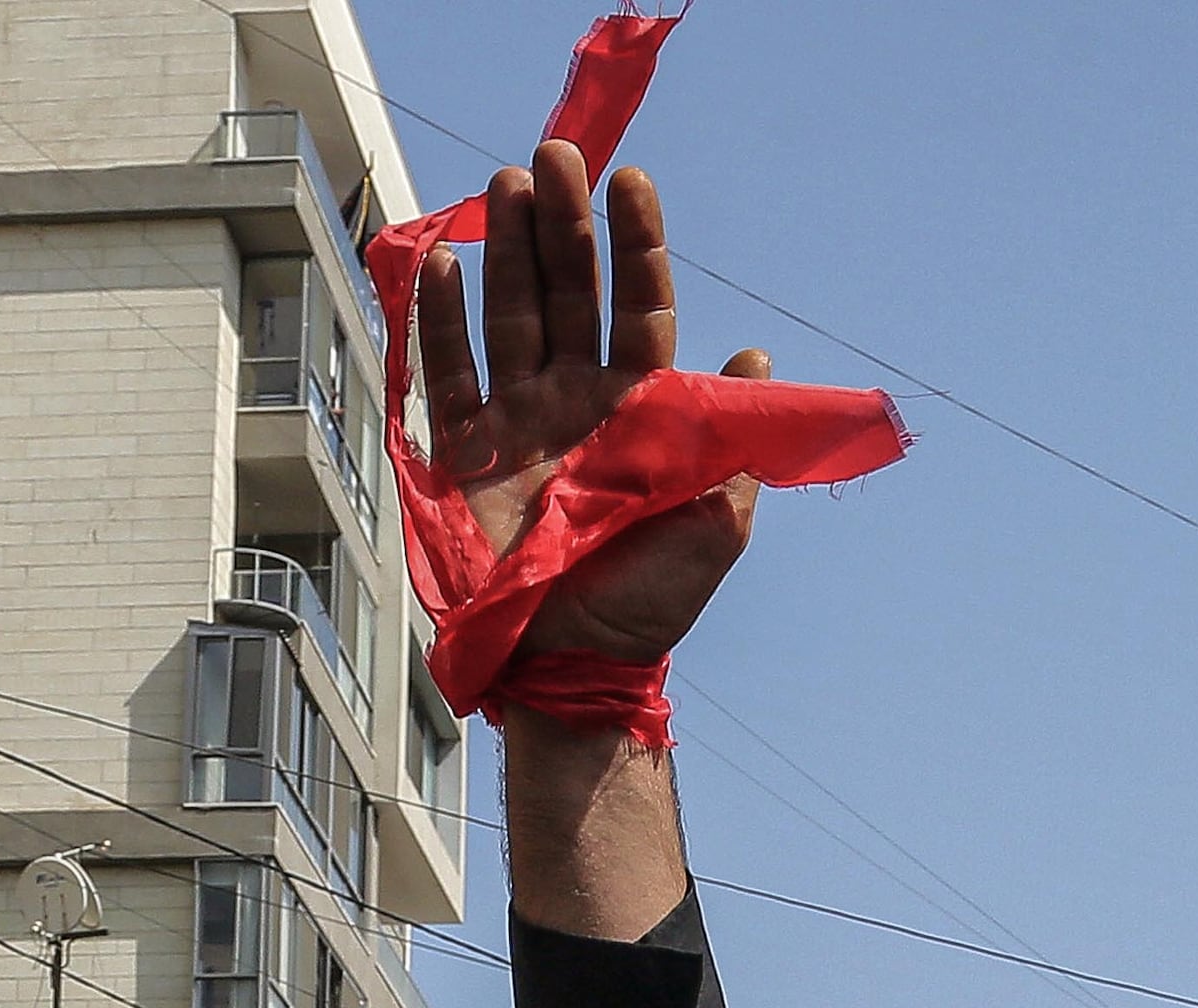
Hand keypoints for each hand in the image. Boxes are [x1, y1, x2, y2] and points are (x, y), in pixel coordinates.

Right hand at [413, 150, 769, 675]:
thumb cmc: (648, 602)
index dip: (636, 246)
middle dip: (563, 223)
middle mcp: (576, 401)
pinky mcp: (464, 450)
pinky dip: (441, 319)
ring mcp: (517, 420)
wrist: (575, 664)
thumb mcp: (715, 526)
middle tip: (555, 153)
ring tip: (506, 183)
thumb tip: (756, 354)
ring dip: (509, 249)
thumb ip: (733, 444)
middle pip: (569, 294)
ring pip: (512, 314)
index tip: (632, 181)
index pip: (639, 308)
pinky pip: (448, 371)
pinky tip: (445, 261)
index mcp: (638, 411)